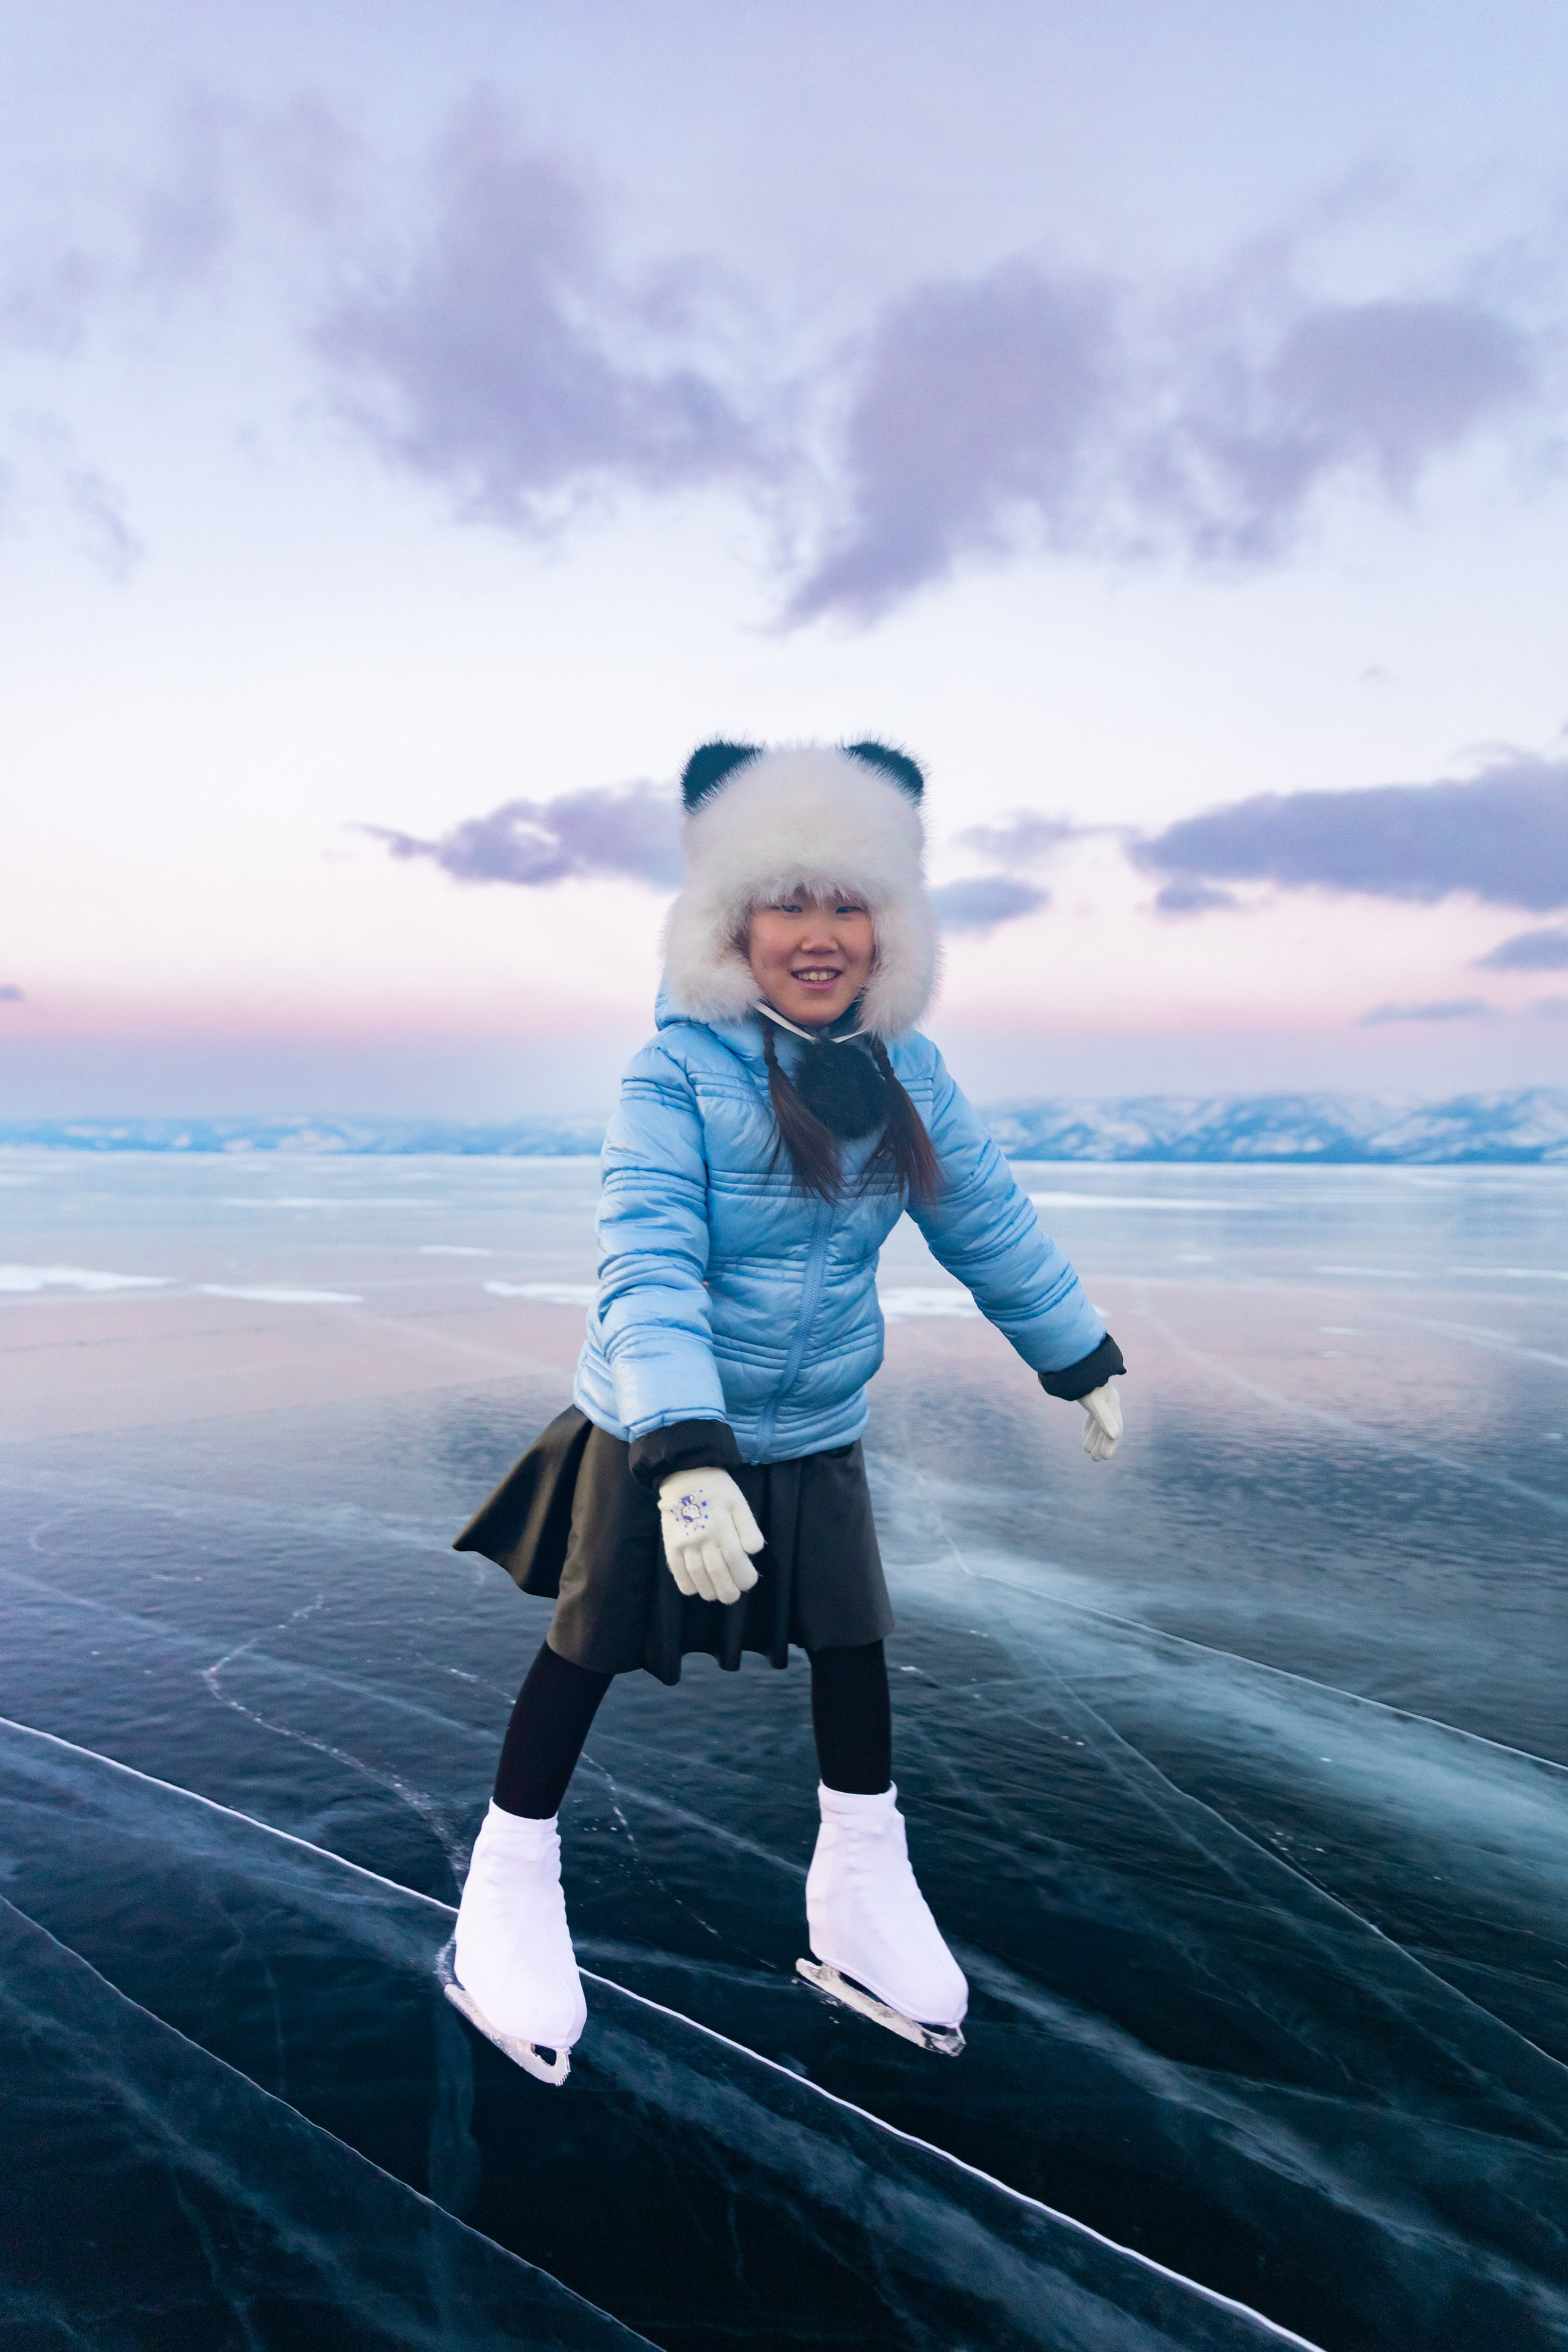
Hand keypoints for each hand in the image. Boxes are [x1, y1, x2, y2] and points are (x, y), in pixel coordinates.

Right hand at [657, 1468, 764, 1603]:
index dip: (744, 1576)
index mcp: (722, 1526)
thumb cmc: (717, 1490)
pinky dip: (687, 1585)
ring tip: (717, 1596)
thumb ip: (748, 1527)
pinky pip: (678, 1571)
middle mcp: (703, 1538)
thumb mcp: (739, 1503)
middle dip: (728, 1590)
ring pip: (698, 1576)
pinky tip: (696, 1590)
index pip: (735, 1559)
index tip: (748, 1582)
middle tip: (733, 1597)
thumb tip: (753, 1551)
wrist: (684, 1475)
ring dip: (709, 1591)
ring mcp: (685, 1543)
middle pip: (717, 1572)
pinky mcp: (671, 1545)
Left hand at [1081, 1383, 1122, 1461]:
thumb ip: (1103, 1418)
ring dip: (1094, 1438)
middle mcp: (1108, 1402)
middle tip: (1095, 1460)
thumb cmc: (1085, 1381)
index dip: (1110, 1444)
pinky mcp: (1091, 1397)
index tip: (1104, 1458)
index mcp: (1112, 1403)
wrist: (1075, 1360)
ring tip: (1088, 1452)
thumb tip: (1115, 1435)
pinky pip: (1093, 1417)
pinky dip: (1089, 1428)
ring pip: (1099, 1423)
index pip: (1115, 1429)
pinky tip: (1085, 1438)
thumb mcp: (1094, 1401)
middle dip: (1101, 1444)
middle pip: (1108, 1428)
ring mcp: (1100, 1399)